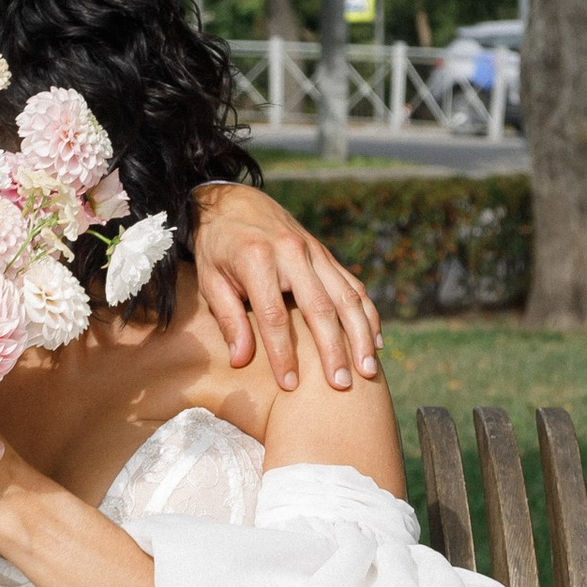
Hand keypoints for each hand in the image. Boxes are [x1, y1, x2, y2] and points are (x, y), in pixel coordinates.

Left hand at [189, 183, 382, 392]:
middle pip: (320, 307)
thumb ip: (228, 319)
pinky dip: (368, 314)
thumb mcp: (210, 280)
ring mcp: (314, 252)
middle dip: (333, 349)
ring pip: (346, 296)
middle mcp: (292, 253)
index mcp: (257, 259)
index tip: (289, 385)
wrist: (235, 202)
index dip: (282, 352)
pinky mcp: (326, 254)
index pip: (274, 315)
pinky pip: (353, 285)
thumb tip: (241, 361)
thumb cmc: (218, 248)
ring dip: (360, 336)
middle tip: (342, 384)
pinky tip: (376, 342)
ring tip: (367, 370)